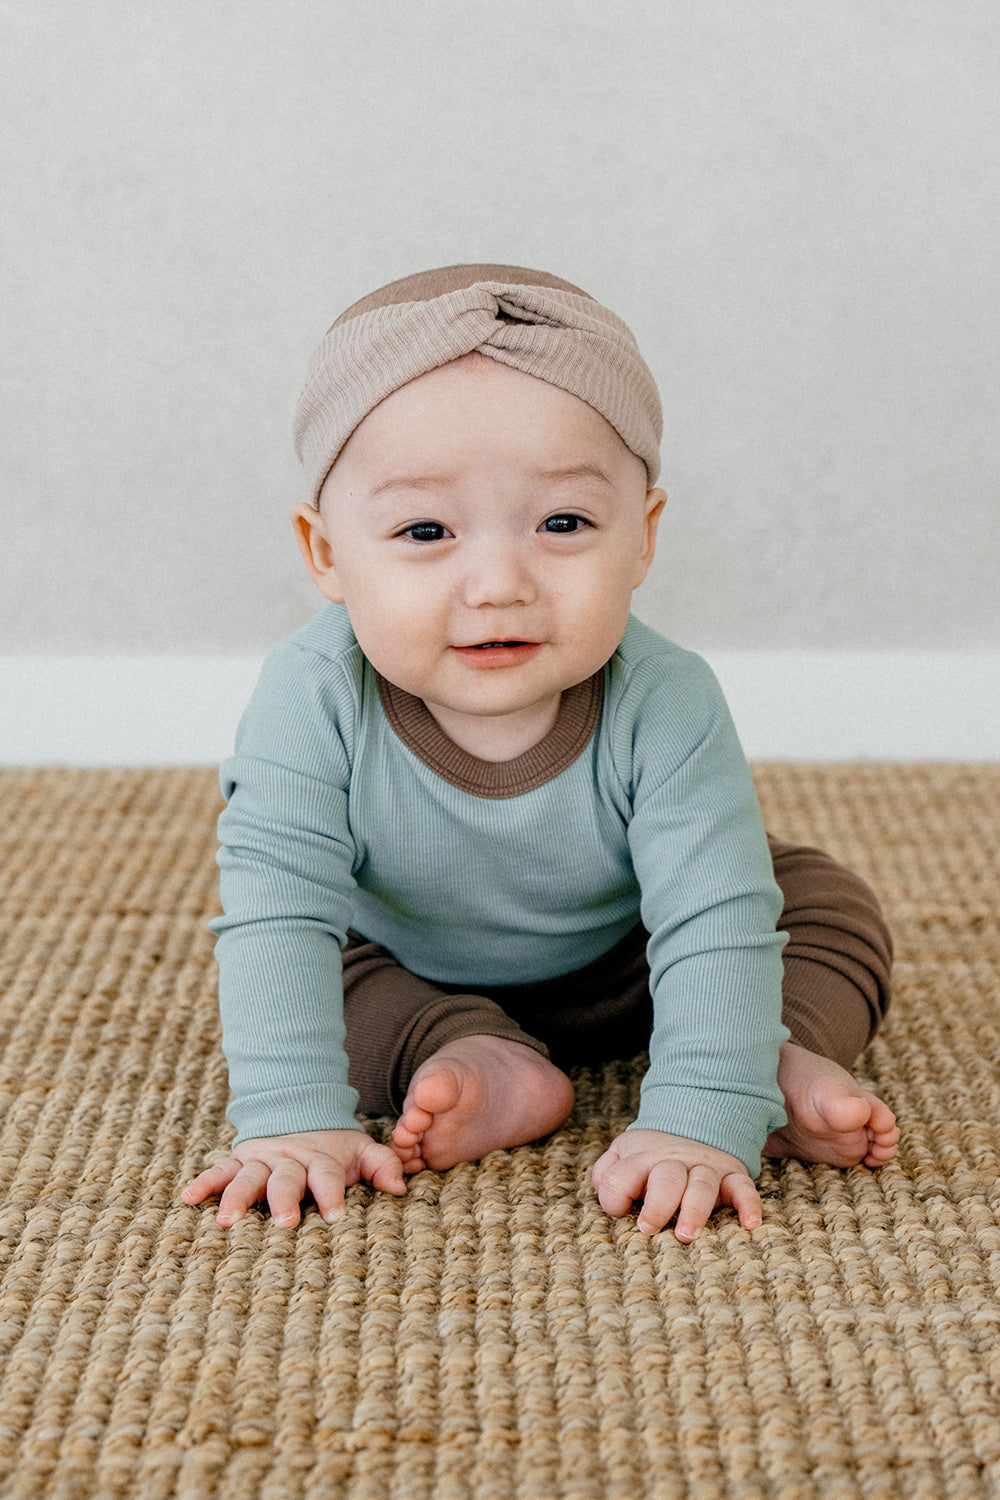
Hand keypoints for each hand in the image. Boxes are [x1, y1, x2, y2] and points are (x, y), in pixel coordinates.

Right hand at [181, 1128, 405, 1227]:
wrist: (300, 1109)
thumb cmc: (334, 1147)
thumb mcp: (361, 1149)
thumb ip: (381, 1164)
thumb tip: (399, 1187)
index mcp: (321, 1158)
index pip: (327, 1176)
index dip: (331, 1194)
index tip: (335, 1216)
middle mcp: (289, 1159)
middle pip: (286, 1179)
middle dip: (285, 1200)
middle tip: (285, 1223)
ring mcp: (262, 1159)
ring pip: (248, 1177)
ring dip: (237, 1197)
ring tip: (227, 1221)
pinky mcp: (240, 1159)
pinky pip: (220, 1170)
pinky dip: (204, 1182)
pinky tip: (187, 1198)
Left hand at [592, 1128, 761, 1241]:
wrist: (692, 1125)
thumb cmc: (650, 1158)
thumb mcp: (622, 1156)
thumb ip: (607, 1174)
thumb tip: (608, 1196)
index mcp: (640, 1158)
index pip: (622, 1175)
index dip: (616, 1195)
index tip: (620, 1211)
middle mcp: (673, 1161)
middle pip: (666, 1178)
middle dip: (657, 1205)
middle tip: (649, 1229)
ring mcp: (704, 1167)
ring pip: (702, 1184)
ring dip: (694, 1209)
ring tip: (686, 1234)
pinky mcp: (731, 1175)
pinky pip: (743, 1187)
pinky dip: (748, 1203)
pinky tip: (749, 1223)